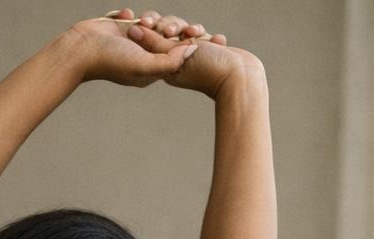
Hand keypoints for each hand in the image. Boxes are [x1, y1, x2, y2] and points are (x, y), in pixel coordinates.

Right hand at [65, 7, 218, 87]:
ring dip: (149, 19)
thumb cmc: (111, 61)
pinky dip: (130, 15)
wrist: (80, 49)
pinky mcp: (121, 29)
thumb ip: (170, 61)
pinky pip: (135, 16)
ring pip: (153, 23)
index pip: (177, 55)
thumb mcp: (144, 66)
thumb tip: (193, 51)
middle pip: (167, 37)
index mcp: (151, 70)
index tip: (195, 32)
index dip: (189, 42)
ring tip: (138, 24)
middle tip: (164, 27)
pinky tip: (123, 19)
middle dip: (167, 27)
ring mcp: (132, 42)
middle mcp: (143, 56)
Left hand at [118, 9, 262, 98]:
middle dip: (175, 26)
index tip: (153, 22)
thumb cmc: (208, 70)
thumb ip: (155, 43)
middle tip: (181, 31)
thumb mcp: (177, 55)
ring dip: (194, 29)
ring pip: (188, 32)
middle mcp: (178, 62)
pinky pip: (206, 37)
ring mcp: (195, 58)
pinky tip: (218, 42)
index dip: (152, 27)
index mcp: (165, 66)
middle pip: (169, 33)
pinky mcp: (211, 54)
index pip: (150, 41)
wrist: (241, 81)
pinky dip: (211, 36)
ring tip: (200, 36)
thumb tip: (133, 31)